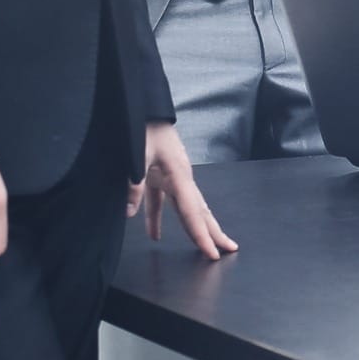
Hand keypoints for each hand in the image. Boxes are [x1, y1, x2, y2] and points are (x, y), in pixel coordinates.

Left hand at [130, 122, 236, 258]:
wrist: (145, 107)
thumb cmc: (145, 127)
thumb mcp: (138, 154)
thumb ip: (134, 185)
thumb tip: (129, 212)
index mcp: (180, 174)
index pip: (193, 212)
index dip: (202, 235)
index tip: (213, 253)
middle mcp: (182, 178)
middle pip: (200, 211)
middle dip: (213, 232)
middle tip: (229, 249)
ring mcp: (173, 176)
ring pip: (188, 207)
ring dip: (196, 227)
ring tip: (206, 246)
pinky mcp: (160, 175)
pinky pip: (164, 202)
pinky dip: (159, 219)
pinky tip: (154, 236)